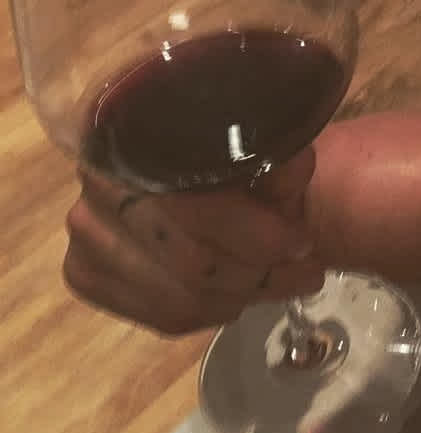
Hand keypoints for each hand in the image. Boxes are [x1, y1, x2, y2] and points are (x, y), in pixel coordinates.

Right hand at [63, 151, 325, 335]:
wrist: (180, 166)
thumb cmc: (229, 155)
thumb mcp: (261, 152)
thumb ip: (277, 164)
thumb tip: (296, 165)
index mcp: (138, 135)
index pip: (199, 209)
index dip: (258, 234)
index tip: (303, 244)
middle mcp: (97, 182)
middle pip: (192, 263)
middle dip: (260, 275)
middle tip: (306, 273)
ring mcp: (85, 233)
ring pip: (178, 298)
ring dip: (241, 298)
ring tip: (282, 285)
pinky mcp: (84, 272)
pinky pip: (158, 315)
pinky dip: (209, 312)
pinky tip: (237, 295)